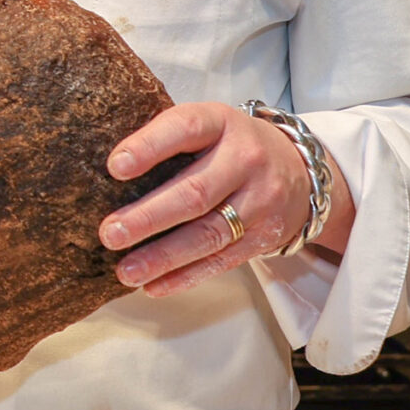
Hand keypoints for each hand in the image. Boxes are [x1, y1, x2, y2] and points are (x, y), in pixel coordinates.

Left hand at [97, 102, 354, 296]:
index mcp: (222, 123)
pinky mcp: (264, 237)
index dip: (150, 147)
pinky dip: (186, 276)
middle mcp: (245, 160)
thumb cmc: (230, 146)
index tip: (115, 167)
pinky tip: (153, 286)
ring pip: (208, 234)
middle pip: (195, 192)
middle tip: (110, 234)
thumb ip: (168, 140)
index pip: (186, 128)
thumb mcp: (208, 126)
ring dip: (163, 256)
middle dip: (149, 217)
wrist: (301, 171)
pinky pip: (222, 261)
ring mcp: (260, 201)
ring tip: (125, 270)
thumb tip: (108, 172)